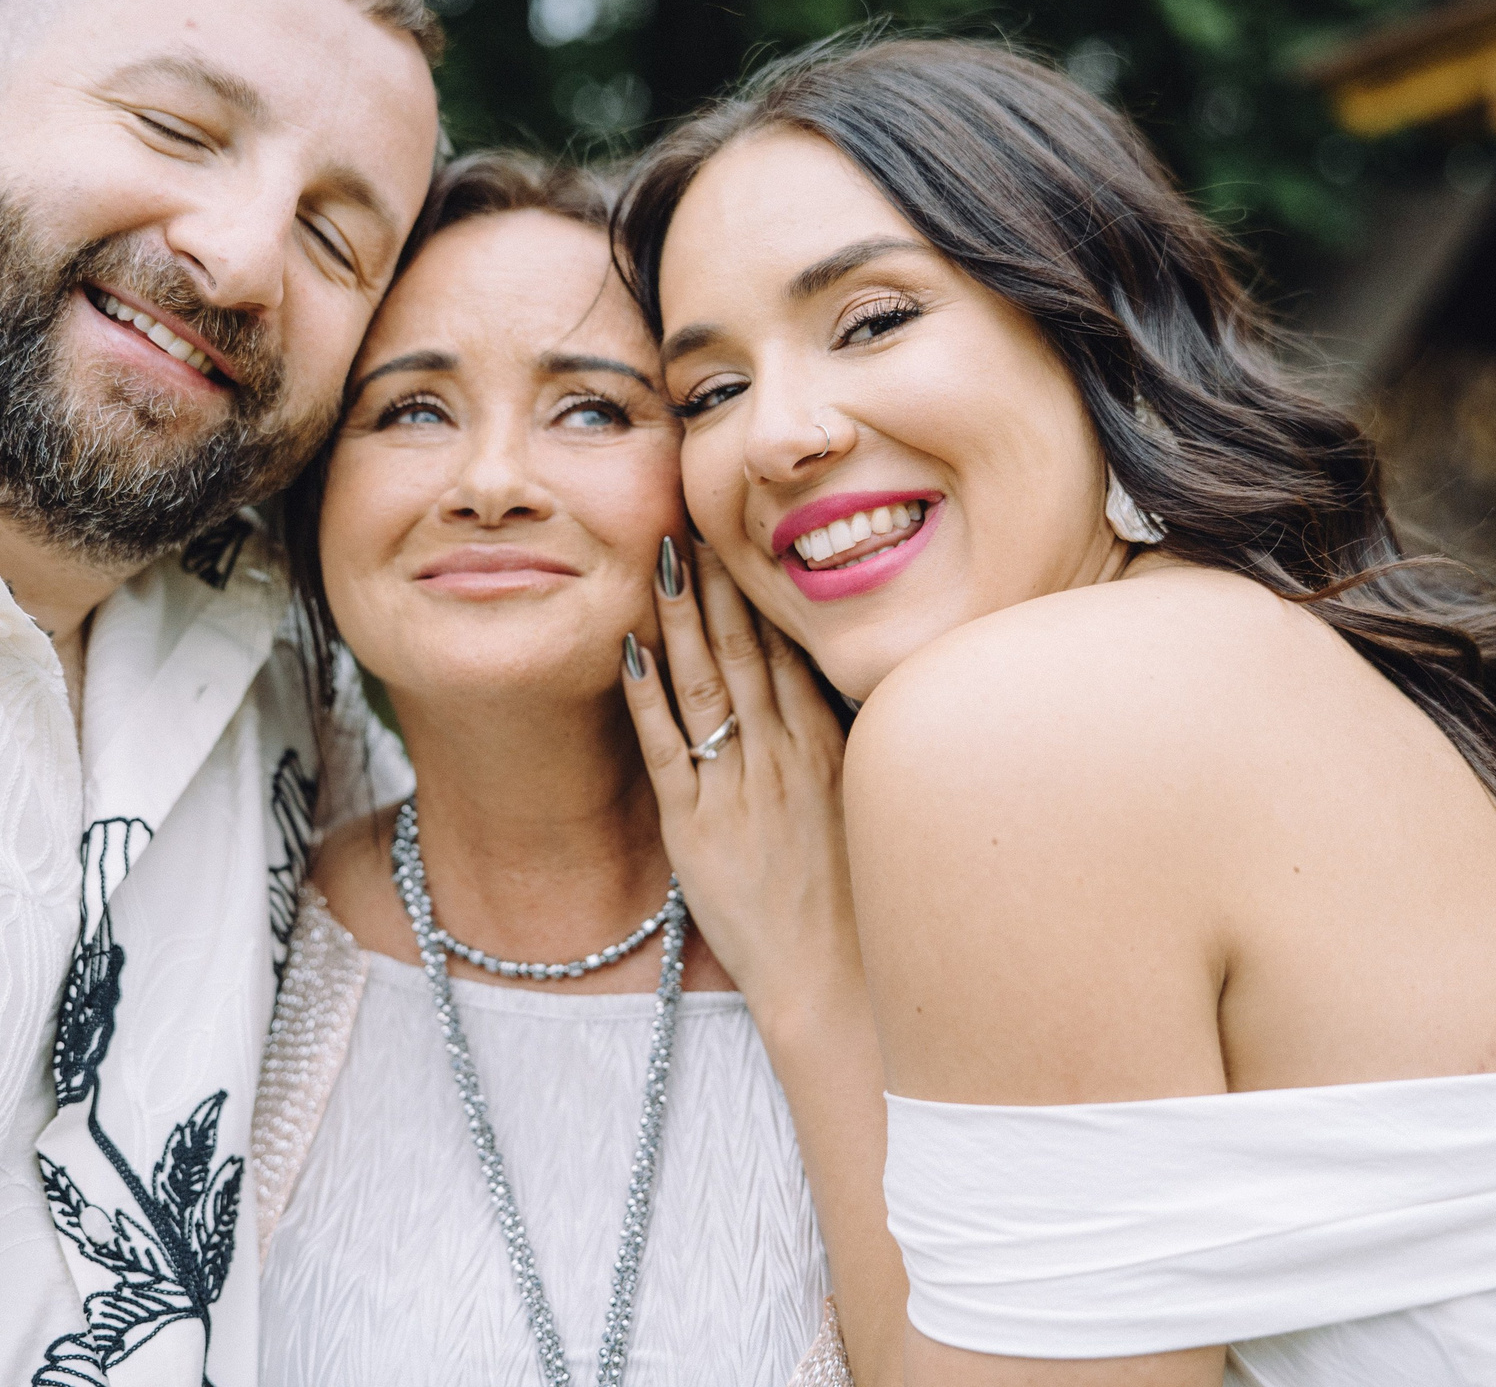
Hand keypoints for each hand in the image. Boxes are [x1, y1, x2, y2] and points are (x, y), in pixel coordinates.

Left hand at [621, 536, 858, 1023]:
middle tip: (694, 514)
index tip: (741, 533)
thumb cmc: (858, 897)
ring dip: (679, 617)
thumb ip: (844, 743)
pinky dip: (645, 697)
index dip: (760, 586)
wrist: (837, 980)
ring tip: (661, 558)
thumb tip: (832, 686)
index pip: (788, 647)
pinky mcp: (695, 829)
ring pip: (704, 684)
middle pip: (744, 648)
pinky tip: (628, 648)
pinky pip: (666, 749)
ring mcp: (738, 789)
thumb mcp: (867, 806)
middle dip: (718, 579)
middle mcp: (784, 755)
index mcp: (829, 745)